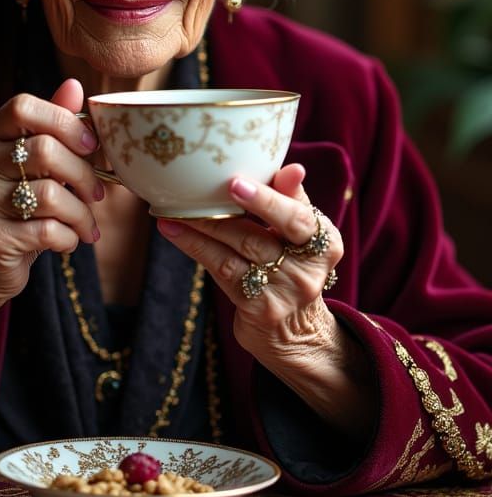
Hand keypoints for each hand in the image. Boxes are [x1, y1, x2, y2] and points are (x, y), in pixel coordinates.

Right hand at [0, 78, 104, 322]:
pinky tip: (69, 241)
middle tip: (97, 192)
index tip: (90, 145)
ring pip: (51, 194)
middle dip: (84, 173)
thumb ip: (51, 126)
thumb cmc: (12, 209)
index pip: (22, 107)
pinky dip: (69, 238)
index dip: (64, 120)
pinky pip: (48, 231)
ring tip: (86, 224)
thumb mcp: (29, 165)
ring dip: (81, 213)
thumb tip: (74, 86)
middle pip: (45, 149)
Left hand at [158, 166, 374, 438]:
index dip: (266, 200)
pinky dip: (195, 249)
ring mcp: (284, 294)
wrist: (295, 329)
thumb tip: (293, 168)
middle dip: (221, 217)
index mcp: (325, 242)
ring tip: (171, 212)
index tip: (235, 183)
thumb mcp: (299, 231)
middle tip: (190, 198)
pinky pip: (222, 273)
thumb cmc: (291, 261)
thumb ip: (292, 197)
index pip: (297, 218)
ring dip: (199, 231)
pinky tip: (174, 232)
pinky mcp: (259, 310)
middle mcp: (309, 271)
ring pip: (234, 255)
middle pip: (258, 238)